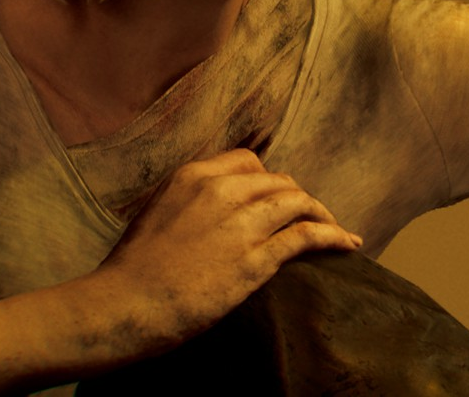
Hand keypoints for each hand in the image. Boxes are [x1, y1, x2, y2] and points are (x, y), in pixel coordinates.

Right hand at [84, 149, 361, 352]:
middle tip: (308, 217)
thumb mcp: (158, 213)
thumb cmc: (132, 270)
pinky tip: (348, 243)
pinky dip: (333, 236)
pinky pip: (307, 236)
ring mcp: (240, 224)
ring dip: (321, 215)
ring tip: (335, 229)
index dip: (269, 180)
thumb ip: (192, 203)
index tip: (276, 197)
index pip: (249, 162)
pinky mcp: (254, 260)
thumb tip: (214, 210)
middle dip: (297, 199)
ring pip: (299, 203)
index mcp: (194, 176)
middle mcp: (221, 191)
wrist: (120, 306)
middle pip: (280, 182)